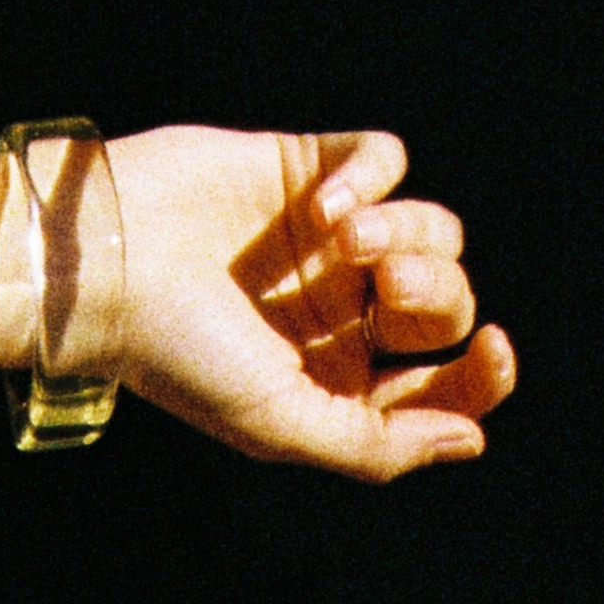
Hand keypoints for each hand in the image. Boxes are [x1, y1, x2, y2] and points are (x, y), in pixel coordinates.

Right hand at [107, 125, 516, 480]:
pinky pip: (386, 157)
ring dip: (405, 233)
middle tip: (382, 288)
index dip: (482, 375)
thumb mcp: (281, 425)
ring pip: (433, 229)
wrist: (107, 265)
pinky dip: (372, 174)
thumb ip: (377, 446)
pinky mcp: (312, 167)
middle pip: (449, 304)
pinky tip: (323, 201)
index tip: (496, 353)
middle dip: (434, 295)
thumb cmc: (183, 358)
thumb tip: (472, 441)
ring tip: (340, 237)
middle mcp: (345, 315)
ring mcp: (332, 241)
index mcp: (341, 383)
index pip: (443, 383)